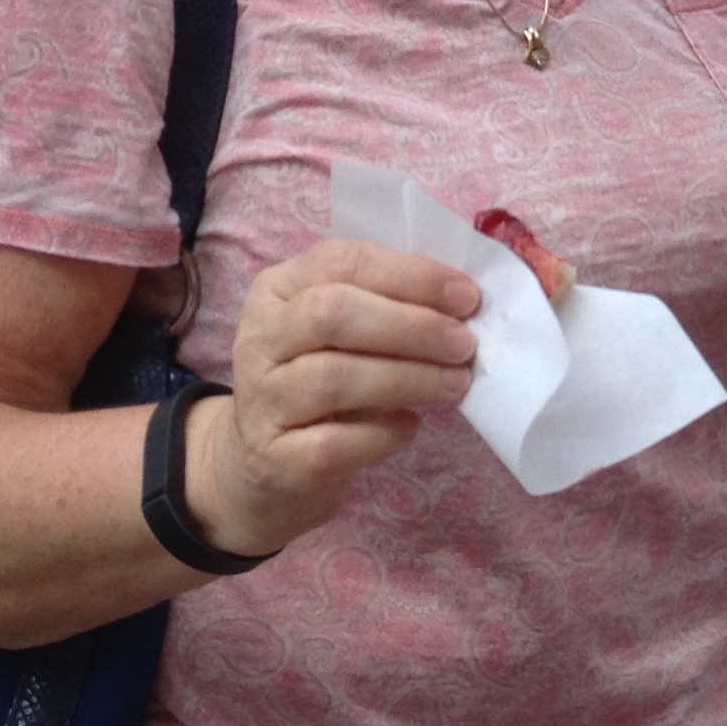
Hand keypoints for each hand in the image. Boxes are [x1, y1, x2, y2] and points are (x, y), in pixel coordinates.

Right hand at [187, 239, 479, 558]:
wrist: (263, 463)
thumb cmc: (319, 379)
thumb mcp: (340, 329)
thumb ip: (386, 304)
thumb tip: (464, 304)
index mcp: (277, 289)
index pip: (342, 262)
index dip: (410, 275)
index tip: (466, 296)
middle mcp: (259, 338)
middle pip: (332, 315)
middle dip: (411, 326)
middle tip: (465, 344)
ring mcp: (261, 400)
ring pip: (335, 378)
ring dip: (409, 378)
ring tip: (456, 384)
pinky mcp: (274, 459)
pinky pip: (334, 443)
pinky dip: (383, 433)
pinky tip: (411, 426)